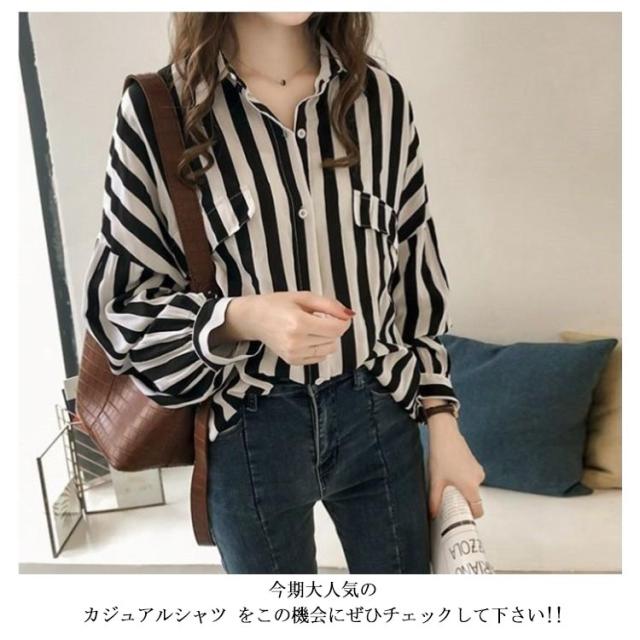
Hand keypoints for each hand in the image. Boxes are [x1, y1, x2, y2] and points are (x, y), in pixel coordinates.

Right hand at [219, 291, 354, 364]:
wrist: (254, 318)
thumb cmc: (277, 304)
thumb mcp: (304, 297)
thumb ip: (330, 305)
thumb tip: (350, 314)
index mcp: (299, 323)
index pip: (336, 328)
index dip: (343, 321)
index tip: (339, 314)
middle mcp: (296, 341)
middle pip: (334, 339)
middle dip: (334, 327)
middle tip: (320, 317)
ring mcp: (294, 354)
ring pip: (329, 349)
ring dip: (328, 338)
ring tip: (313, 327)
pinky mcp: (292, 361)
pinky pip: (319, 357)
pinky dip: (319, 347)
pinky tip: (308, 337)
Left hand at [425, 412, 485, 518]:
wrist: (444, 434)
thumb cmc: (441, 455)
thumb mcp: (436, 481)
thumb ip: (435, 500)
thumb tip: (433, 514)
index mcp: (471, 487)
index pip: (478, 509)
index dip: (470, 515)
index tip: (460, 516)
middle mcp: (478, 479)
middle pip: (474, 498)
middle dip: (462, 501)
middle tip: (448, 498)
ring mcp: (477, 470)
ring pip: (471, 487)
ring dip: (461, 489)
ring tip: (447, 483)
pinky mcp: (474, 463)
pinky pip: (470, 478)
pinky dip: (462, 480)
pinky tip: (450, 473)